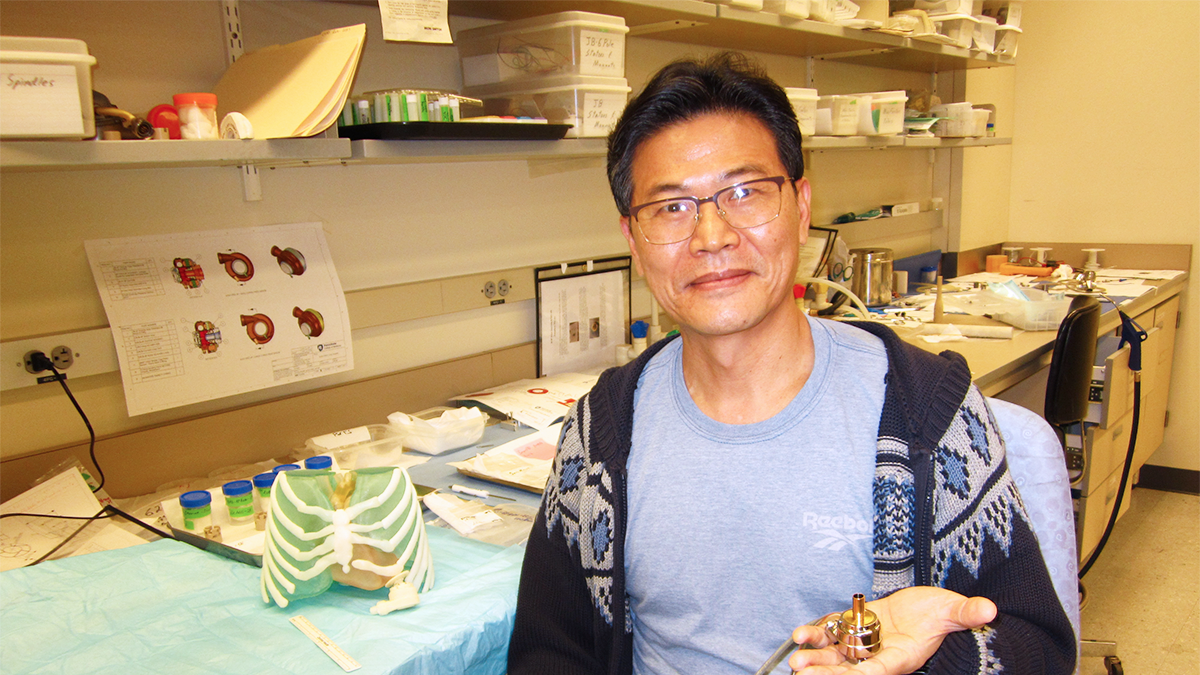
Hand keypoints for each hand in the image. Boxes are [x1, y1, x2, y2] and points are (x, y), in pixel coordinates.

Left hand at [787, 587, 996, 674]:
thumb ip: (967, 613)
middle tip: (803, 672)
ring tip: (795, 658)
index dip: (861, 674)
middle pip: (849, 669)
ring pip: (834, 655)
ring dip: (815, 657)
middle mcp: (878, 655)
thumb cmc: (940, 613)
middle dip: (827, 672)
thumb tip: (989, 609)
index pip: (879, 670)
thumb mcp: (954, 610)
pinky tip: (799, 635)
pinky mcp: (852, 627)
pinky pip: (830, 634)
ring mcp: (862, 643)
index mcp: (901, 657)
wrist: (925, 607)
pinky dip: (816, 635)